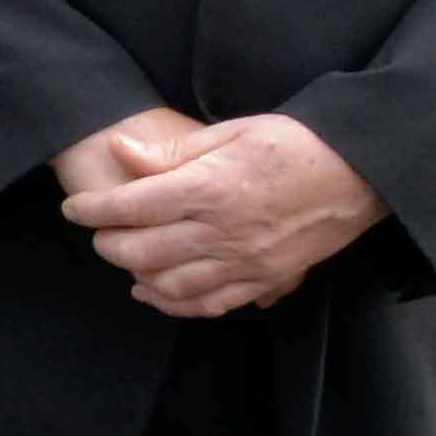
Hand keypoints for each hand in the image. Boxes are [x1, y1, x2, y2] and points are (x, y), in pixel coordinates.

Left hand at [63, 108, 381, 316]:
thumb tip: (121, 152)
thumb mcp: (233, 131)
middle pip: (140, 252)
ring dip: (136, 277)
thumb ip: (174, 151)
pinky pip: (209, 305)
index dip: (93, 210)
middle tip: (99, 232)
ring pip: (169, 286)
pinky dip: (174, 303)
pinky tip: (156, 292)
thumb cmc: (297, 142)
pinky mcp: (264, 280)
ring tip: (124, 260)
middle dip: (108, 244)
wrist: (361, 173)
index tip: (73, 208)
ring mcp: (244, 262)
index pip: (130, 207)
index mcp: (210, 188)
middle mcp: (223, 231)